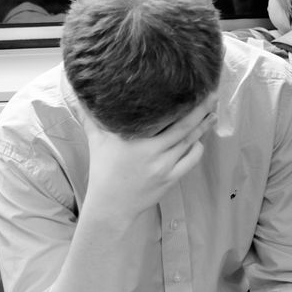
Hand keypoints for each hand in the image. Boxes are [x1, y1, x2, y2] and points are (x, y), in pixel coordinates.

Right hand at [82, 93, 214, 224]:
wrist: (112, 205)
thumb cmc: (103, 170)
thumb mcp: (96, 140)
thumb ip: (89, 116)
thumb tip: (78, 93)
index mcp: (135, 139)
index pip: (165, 116)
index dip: (182, 102)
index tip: (192, 86)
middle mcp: (153, 152)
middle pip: (185, 126)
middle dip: (201, 109)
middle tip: (213, 93)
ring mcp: (164, 166)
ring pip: (191, 142)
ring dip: (203, 126)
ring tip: (211, 112)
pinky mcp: (171, 178)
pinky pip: (191, 160)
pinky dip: (197, 148)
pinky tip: (199, 139)